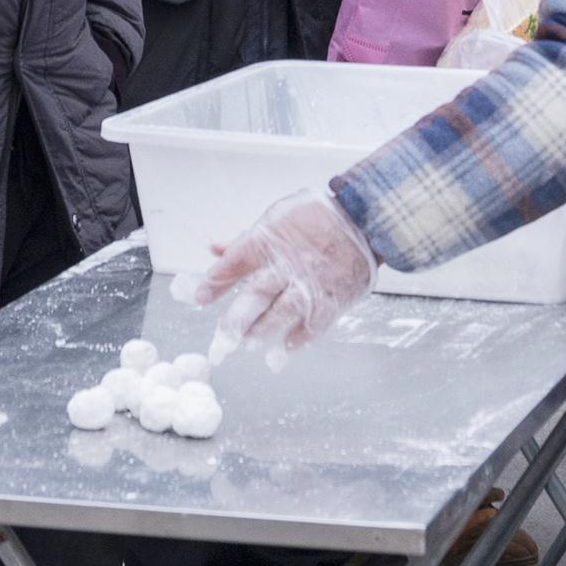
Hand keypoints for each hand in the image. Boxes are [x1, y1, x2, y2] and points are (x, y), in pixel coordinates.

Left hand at [189, 190, 377, 364]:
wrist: (367, 218)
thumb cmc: (319, 217)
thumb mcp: (278, 217)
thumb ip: (245, 241)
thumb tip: (213, 249)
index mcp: (270, 240)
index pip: (234, 264)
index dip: (214, 283)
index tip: (198, 297)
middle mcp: (288, 264)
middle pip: (255, 296)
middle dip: (234, 322)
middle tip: (220, 343)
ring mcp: (312, 283)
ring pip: (282, 314)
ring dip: (263, 332)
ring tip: (249, 344)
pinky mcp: (333, 298)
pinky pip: (313, 324)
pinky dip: (298, 338)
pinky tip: (284, 348)